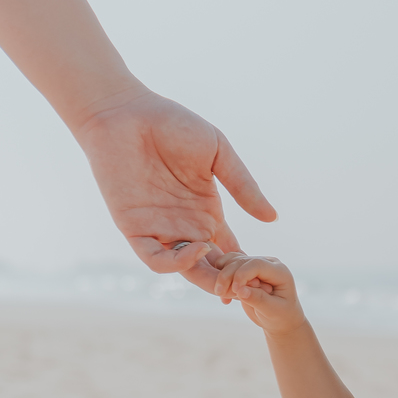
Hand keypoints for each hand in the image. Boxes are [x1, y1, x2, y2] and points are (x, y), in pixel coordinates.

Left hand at [72, 85, 275, 290]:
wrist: (125, 112)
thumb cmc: (172, 124)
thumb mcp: (218, 152)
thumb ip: (244, 186)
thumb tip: (272, 218)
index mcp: (207, 212)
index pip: (229, 250)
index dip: (245, 266)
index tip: (264, 274)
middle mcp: (185, 226)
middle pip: (210, 268)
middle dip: (228, 281)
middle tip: (246, 285)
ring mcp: (160, 229)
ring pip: (186, 271)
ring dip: (206, 279)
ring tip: (225, 273)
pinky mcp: (135, 228)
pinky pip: (156, 259)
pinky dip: (177, 264)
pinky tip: (198, 248)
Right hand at [211, 251, 304, 333]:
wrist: (280, 318)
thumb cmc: (281, 316)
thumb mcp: (273, 311)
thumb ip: (258, 299)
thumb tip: (240, 290)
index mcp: (279, 271)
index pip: (257, 264)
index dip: (242, 274)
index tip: (235, 291)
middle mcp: (266, 263)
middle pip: (241, 261)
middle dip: (227, 276)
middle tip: (221, 294)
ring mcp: (254, 264)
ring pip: (231, 261)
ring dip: (221, 277)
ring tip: (223, 296)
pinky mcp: (243, 269)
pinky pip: (226, 266)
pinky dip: (220, 279)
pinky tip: (224, 296)